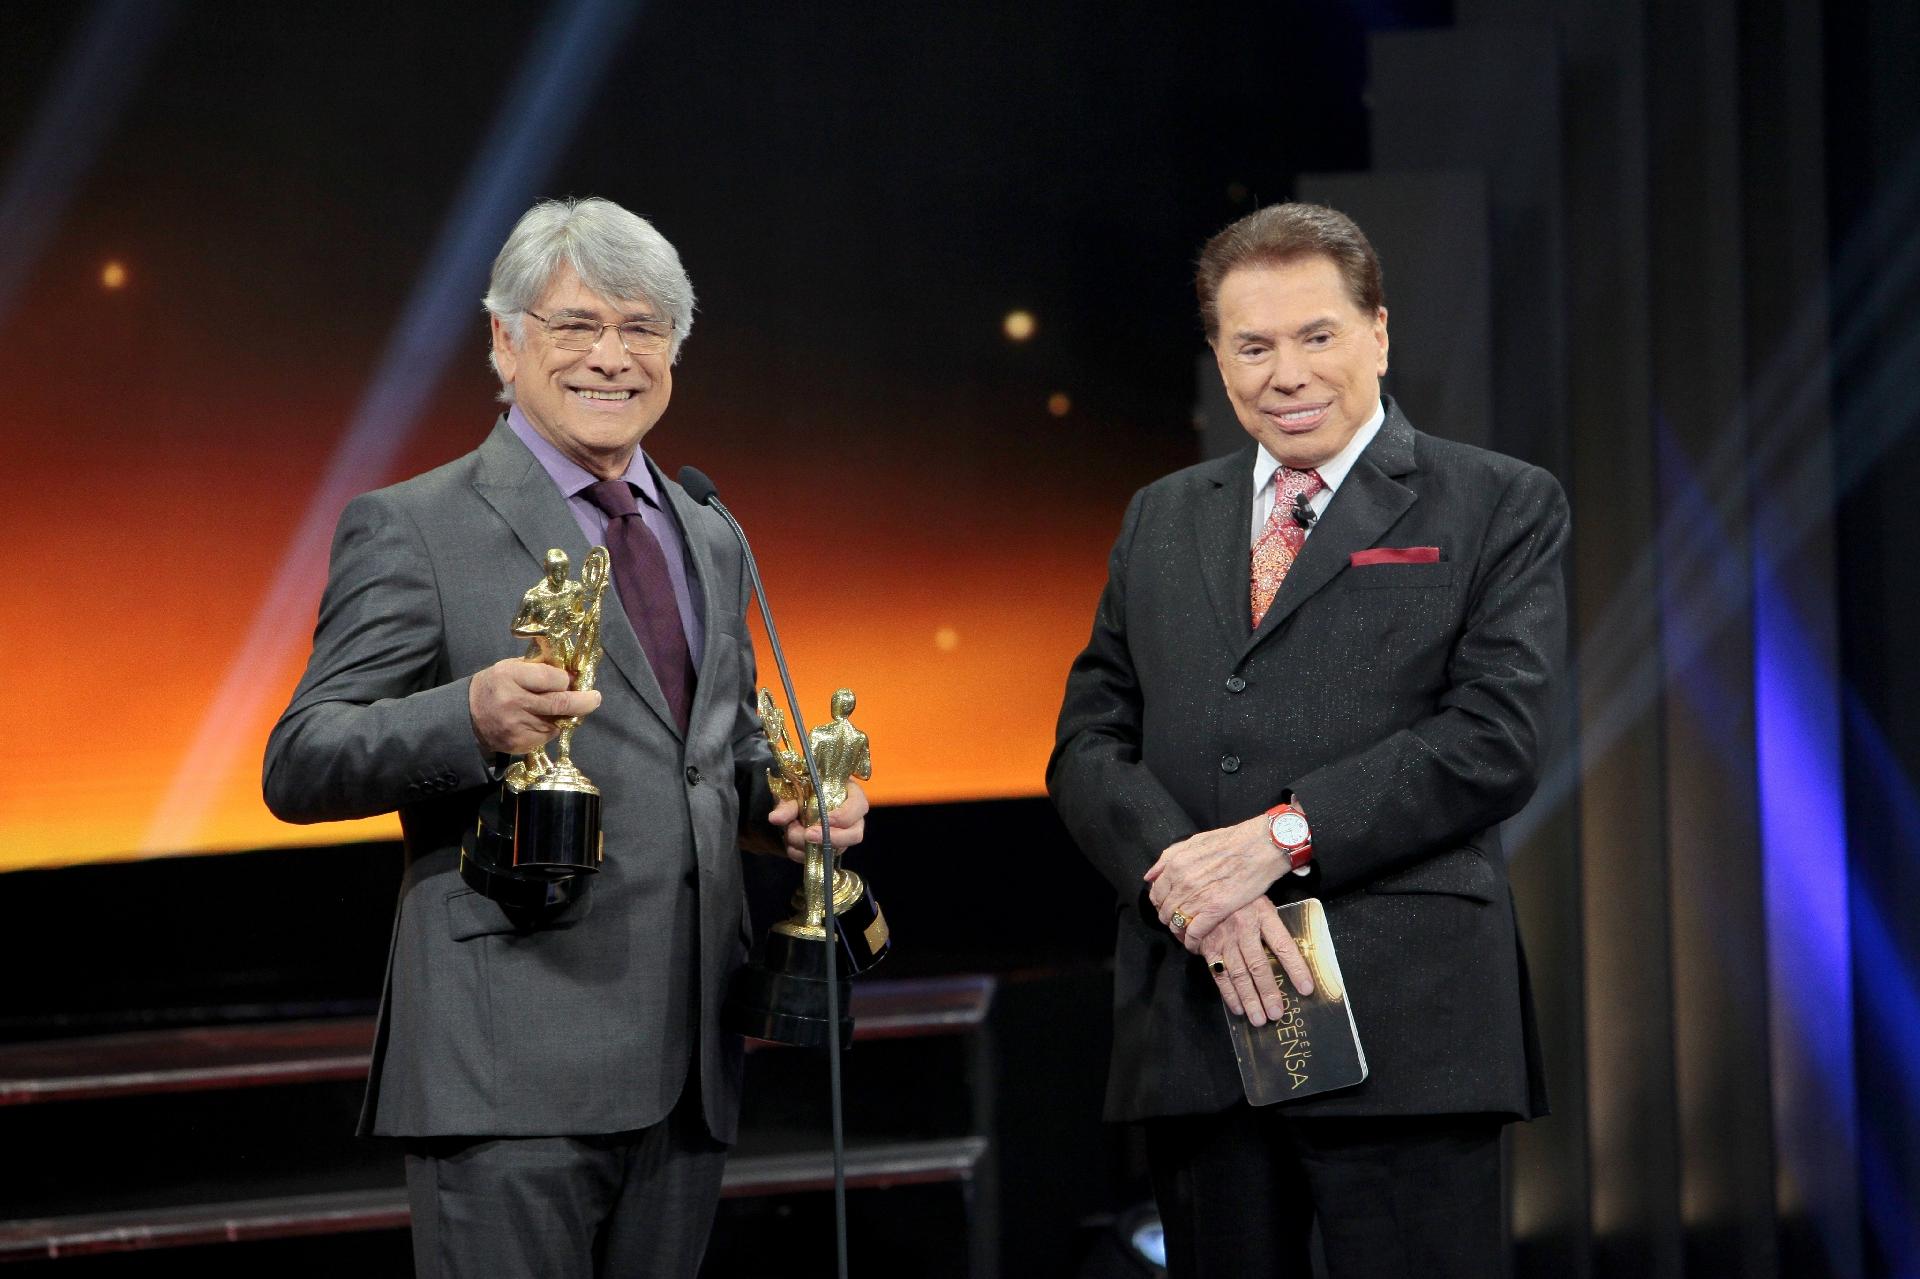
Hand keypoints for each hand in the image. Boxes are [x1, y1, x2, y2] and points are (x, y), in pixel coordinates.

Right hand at [468, 658, 601, 755]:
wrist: (468, 716)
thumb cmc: (496, 686)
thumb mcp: (512, 667)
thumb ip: (540, 669)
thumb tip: (573, 674)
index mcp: (510, 676)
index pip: (553, 679)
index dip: (565, 680)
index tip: (568, 679)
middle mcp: (514, 701)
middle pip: (561, 704)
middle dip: (584, 701)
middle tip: (595, 698)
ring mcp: (517, 725)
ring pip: (557, 722)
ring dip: (564, 716)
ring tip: (557, 709)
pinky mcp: (519, 743)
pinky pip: (547, 736)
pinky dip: (550, 728)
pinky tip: (540, 721)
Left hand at [767, 779, 868, 864]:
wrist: (796, 802)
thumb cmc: (803, 790)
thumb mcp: (794, 793)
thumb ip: (788, 805)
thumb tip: (775, 818)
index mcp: (852, 795)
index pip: (859, 807)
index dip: (843, 816)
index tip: (822, 819)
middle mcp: (853, 819)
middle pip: (854, 835)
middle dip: (830, 838)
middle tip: (808, 835)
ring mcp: (843, 837)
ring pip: (836, 849)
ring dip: (811, 847)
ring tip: (790, 834)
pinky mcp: (831, 850)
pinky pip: (821, 859)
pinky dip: (803, 855)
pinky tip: (790, 845)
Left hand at [1144, 814, 1288, 944]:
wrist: (1259, 846)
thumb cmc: (1230, 841)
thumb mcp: (1193, 842)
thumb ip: (1168, 858)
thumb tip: (1149, 876)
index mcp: (1175, 865)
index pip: (1156, 894)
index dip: (1160, 904)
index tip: (1168, 908)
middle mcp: (1182, 882)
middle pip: (1165, 911)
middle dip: (1169, 919)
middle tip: (1179, 922)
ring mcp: (1198, 897)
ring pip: (1177, 924)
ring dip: (1180, 932)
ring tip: (1187, 934)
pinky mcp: (1215, 910)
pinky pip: (1194, 933)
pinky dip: (1192, 942)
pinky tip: (1195, 944)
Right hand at [1198, 898, 1314, 1025]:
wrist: (1201, 884)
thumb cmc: (1238, 894)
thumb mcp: (1259, 895)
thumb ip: (1273, 918)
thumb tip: (1294, 939)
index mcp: (1263, 914)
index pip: (1283, 945)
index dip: (1295, 968)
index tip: (1306, 989)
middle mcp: (1243, 927)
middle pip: (1259, 966)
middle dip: (1269, 992)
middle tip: (1277, 1014)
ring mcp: (1224, 938)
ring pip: (1239, 974)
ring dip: (1249, 999)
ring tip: (1260, 1019)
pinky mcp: (1208, 946)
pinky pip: (1219, 974)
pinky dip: (1228, 993)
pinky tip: (1238, 1008)